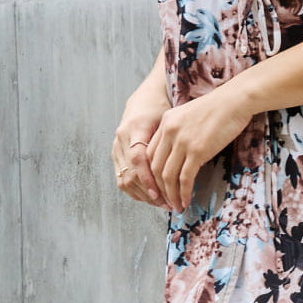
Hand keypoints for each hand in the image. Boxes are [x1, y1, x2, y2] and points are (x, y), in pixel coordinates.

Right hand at [112, 84, 171, 207]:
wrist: (144, 99)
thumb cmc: (160, 109)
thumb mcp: (168, 119)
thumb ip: (170, 139)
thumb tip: (186, 163)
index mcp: (134, 127)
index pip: (137, 158)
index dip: (147, 177)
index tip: (159, 193)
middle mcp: (121, 139)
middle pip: (130, 174)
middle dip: (149, 192)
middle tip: (168, 203)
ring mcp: (116, 148)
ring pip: (125, 180)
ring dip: (144, 195)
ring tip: (163, 204)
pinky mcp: (116, 155)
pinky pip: (122, 179)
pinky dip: (137, 191)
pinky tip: (152, 198)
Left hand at [146, 86, 251, 210]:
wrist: (235, 100)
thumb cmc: (219, 108)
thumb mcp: (191, 116)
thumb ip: (180, 132)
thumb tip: (181, 155)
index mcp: (166, 122)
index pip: (150, 154)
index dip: (152, 174)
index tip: (158, 187)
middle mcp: (169, 132)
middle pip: (155, 167)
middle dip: (159, 189)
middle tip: (165, 201)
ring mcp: (182, 142)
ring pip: (167, 176)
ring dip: (171, 195)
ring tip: (176, 206)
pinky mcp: (197, 151)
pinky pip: (185, 178)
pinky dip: (183, 193)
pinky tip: (186, 200)